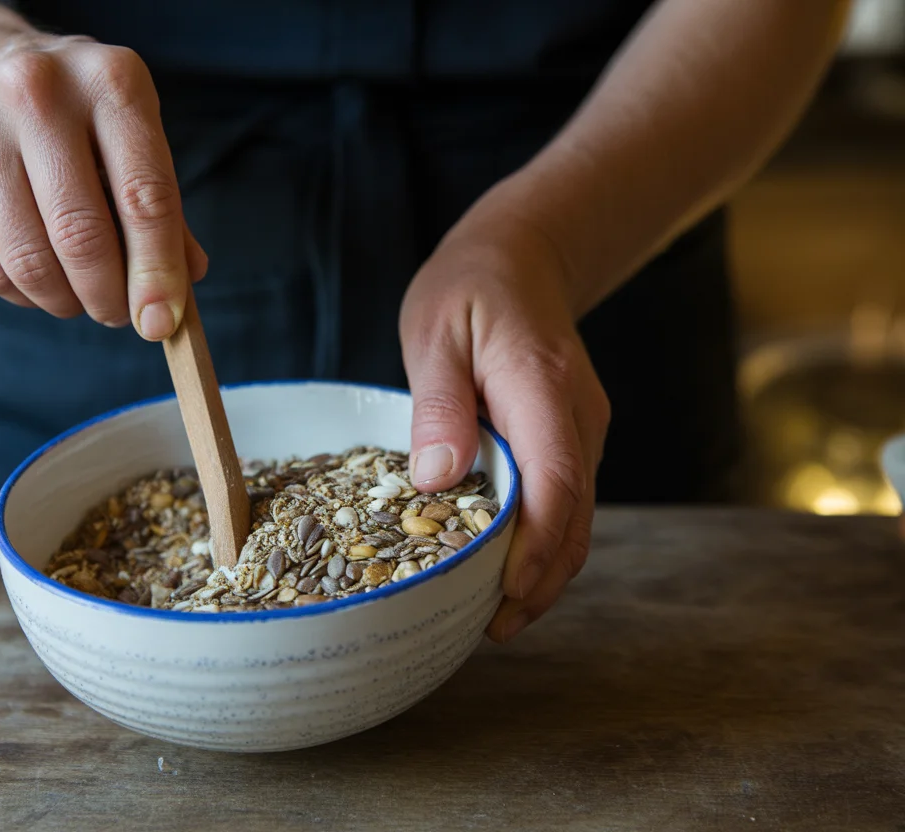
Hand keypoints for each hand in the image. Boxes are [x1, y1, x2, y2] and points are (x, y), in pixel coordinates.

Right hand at [0, 29, 205, 337]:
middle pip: (81, 234)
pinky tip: (39, 281)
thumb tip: (181, 288)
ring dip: (65, 302)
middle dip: (108, 297)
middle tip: (119, 315)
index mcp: (109, 81)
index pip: (144, 195)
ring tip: (80, 299)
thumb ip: (160, 205)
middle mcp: (36, 94)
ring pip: (30, 262)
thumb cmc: (73, 115)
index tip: (161, 323)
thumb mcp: (128, 133)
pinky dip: (23, 295)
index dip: (157, 271)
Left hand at [400, 205, 609, 643]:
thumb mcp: (435, 332)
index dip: (536, 547)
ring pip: (577, 516)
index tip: (508, 595)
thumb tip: (438, 478)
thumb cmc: (469, 290)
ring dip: (546, 570)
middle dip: (542, 580)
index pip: (554, 481)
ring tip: (498, 617)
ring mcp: (581, 430)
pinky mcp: (571, 440)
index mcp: (543, 387)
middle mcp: (577, 417)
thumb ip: (438, 403)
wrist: (521, 257)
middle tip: (494, 629)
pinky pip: (566, 501)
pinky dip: (545, 543)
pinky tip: (506, 569)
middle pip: (576, 515)